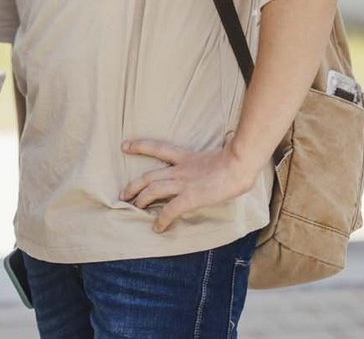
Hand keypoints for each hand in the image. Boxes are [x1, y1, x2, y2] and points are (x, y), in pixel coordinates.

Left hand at [119, 137, 259, 232]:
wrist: (240, 164)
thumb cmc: (238, 157)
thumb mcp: (225, 148)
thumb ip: (222, 144)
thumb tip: (230, 136)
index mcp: (187, 157)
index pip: (157, 148)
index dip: (139, 146)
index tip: (124, 146)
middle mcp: (180, 170)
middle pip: (149, 175)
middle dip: (133, 185)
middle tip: (123, 194)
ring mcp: (184, 183)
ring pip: (153, 190)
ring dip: (141, 200)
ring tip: (134, 209)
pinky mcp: (190, 197)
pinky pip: (170, 210)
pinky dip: (161, 219)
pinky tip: (157, 227)